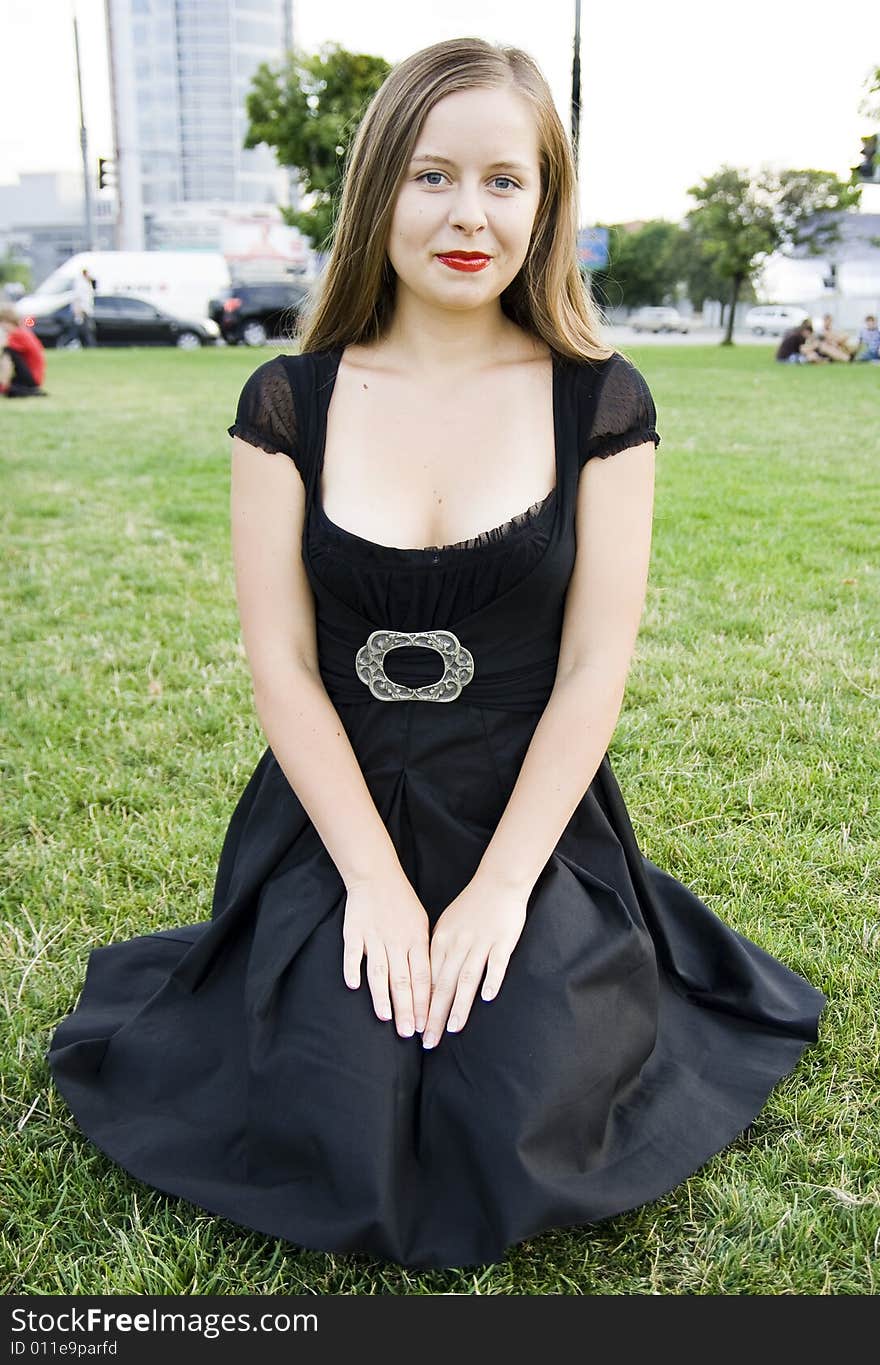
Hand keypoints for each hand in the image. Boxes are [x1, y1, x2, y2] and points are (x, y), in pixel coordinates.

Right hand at [342, 873, 430, 1037]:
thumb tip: (431, 983)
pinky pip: (353, 953)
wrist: (377, 876)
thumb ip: (424, 952)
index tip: (425, 1024)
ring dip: (382, 996)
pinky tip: (354, 986)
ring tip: (386, 1017)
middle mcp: (397, 941)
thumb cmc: (402, 903)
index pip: (423, 977)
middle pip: (402, 980)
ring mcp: (374, 937)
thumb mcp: (422, 924)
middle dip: (406, 1008)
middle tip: (408, 1032)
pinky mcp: (354, 932)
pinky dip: (352, 968)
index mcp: (417, 940)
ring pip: (379, 971)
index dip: (424, 1002)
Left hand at [421, 876, 528, 1049]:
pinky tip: (487, 998)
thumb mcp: (447, 925)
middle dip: (433, 1015)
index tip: (415, 1028)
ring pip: (466, 978)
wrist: (498, 882)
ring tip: (452, 1028)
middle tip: (427, 1041)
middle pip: (443, 985)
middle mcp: (458, 944)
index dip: (421, 1006)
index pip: (428, 979)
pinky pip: (496, 963)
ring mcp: (480, 943)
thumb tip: (427, 979)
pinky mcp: (502, 941)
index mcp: (441, 941)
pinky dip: (491, 979)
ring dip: (458, 1005)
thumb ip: (437, 951)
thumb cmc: (471, 906)